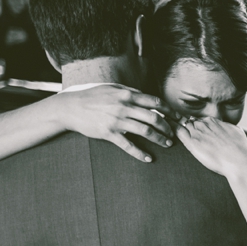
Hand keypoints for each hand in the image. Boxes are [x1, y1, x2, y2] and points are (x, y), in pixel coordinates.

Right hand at [51, 84, 173, 161]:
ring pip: (146, 131)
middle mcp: (124, 106)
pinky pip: (128, 145)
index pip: (155, 102)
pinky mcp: (109, 133)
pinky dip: (140, 153)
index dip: (169, 111)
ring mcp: (117, 121)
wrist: (70, 107)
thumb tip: (146, 96)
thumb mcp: (112, 87)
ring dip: (160, 139)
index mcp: (127, 94)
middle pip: (154, 118)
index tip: (177, 117)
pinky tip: (149, 158)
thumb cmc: (91, 96)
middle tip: (173, 134)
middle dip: (167, 127)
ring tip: (167, 144)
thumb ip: (130, 92)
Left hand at [175, 117, 246, 177]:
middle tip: (181, 131)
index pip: (201, 121)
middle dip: (188, 127)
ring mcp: (197, 132)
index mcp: (213, 121)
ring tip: (169, 128)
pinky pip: (178, 131)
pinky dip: (171, 128)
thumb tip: (229, 128)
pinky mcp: (192, 143)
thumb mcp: (237, 131)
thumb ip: (229, 128)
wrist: (238, 159)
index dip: (198, 127)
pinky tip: (166, 128)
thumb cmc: (240, 148)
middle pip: (190, 122)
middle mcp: (204, 124)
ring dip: (178, 126)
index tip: (197, 132)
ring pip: (183, 125)